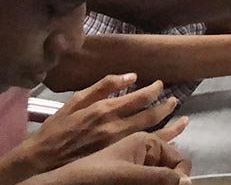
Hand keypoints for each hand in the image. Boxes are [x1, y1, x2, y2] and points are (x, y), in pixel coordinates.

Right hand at [10, 75, 183, 177]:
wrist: (40, 160)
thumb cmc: (57, 129)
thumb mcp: (76, 101)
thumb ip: (103, 86)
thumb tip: (131, 75)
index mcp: (105, 110)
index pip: (140, 97)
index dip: (155, 90)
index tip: (160, 84)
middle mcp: (115, 128)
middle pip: (152, 116)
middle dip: (167, 106)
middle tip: (175, 100)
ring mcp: (118, 146)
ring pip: (154, 137)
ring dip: (172, 128)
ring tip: (184, 121)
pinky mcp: (117, 160)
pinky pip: (145, 153)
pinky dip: (159, 146)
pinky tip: (168, 142)